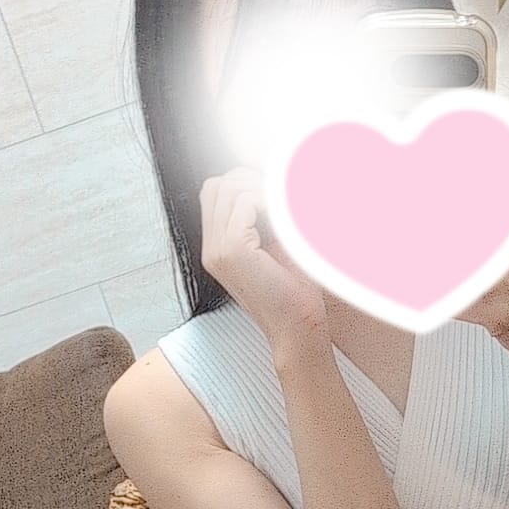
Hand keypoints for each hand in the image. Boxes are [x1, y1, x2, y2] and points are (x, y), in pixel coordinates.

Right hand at [199, 167, 328, 358]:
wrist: (297, 328)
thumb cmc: (294, 294)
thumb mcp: (274, 249)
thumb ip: (264, 222)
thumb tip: (271, 187)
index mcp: (217, 249)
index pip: (215, 193)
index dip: (243, 183)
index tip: (275, 194)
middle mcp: (211, 249)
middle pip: (217, 186)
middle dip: (249, 180)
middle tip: (280, 197)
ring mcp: (217, 250)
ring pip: (227, 188)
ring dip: (259, 189)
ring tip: (284, 208)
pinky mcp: (231, 250)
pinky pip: (244, 202)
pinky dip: (267, 201)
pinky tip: (285, 220)